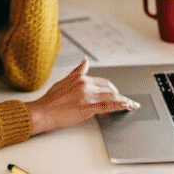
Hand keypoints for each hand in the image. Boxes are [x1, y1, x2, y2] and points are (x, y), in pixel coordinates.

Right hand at [24, 58, 140, 135]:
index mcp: (79, 78)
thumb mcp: (63, 81)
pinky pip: (109, 105)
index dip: (111, 87)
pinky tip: (127, 106)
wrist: (42, 112)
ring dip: (124, 100)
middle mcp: (85, 85)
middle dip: (118, 94)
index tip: (116, 90)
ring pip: (111, 96)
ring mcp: (87, 96)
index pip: (101, 81)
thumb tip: (85, 61)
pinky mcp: (87, 108)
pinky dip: (120, 105)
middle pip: (109, 87)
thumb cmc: (49, 100)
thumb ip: (77, 72)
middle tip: (124, 100)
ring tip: (131, 104)